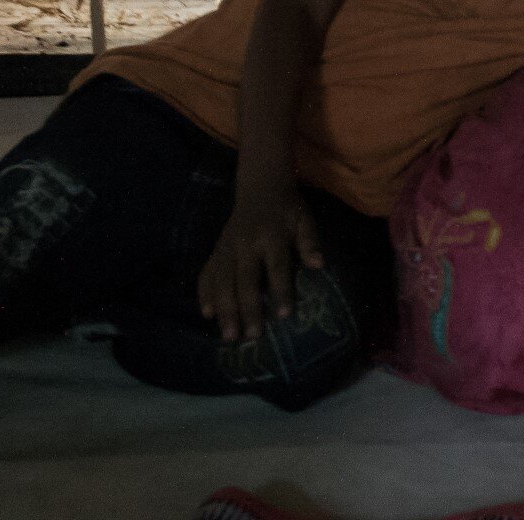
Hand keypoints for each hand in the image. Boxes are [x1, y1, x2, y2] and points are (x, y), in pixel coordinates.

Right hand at [197, 183, 320, 342]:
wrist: (260, 187)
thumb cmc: (287, 210)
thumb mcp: (304, 219)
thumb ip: (310, 241)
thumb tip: (318, 264)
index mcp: (271, 236)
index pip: (276, 267)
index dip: (281, 290)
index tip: (284, 315)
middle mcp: (245, 244)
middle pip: (245, 280)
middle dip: (247, 309)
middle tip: (251, 336)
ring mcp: (227, 248)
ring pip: (222, 282)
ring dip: (224, 310)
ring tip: (229, 336)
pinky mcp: (216, 250)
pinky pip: (207, 274)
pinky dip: (204, 293)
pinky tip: (206, 314)